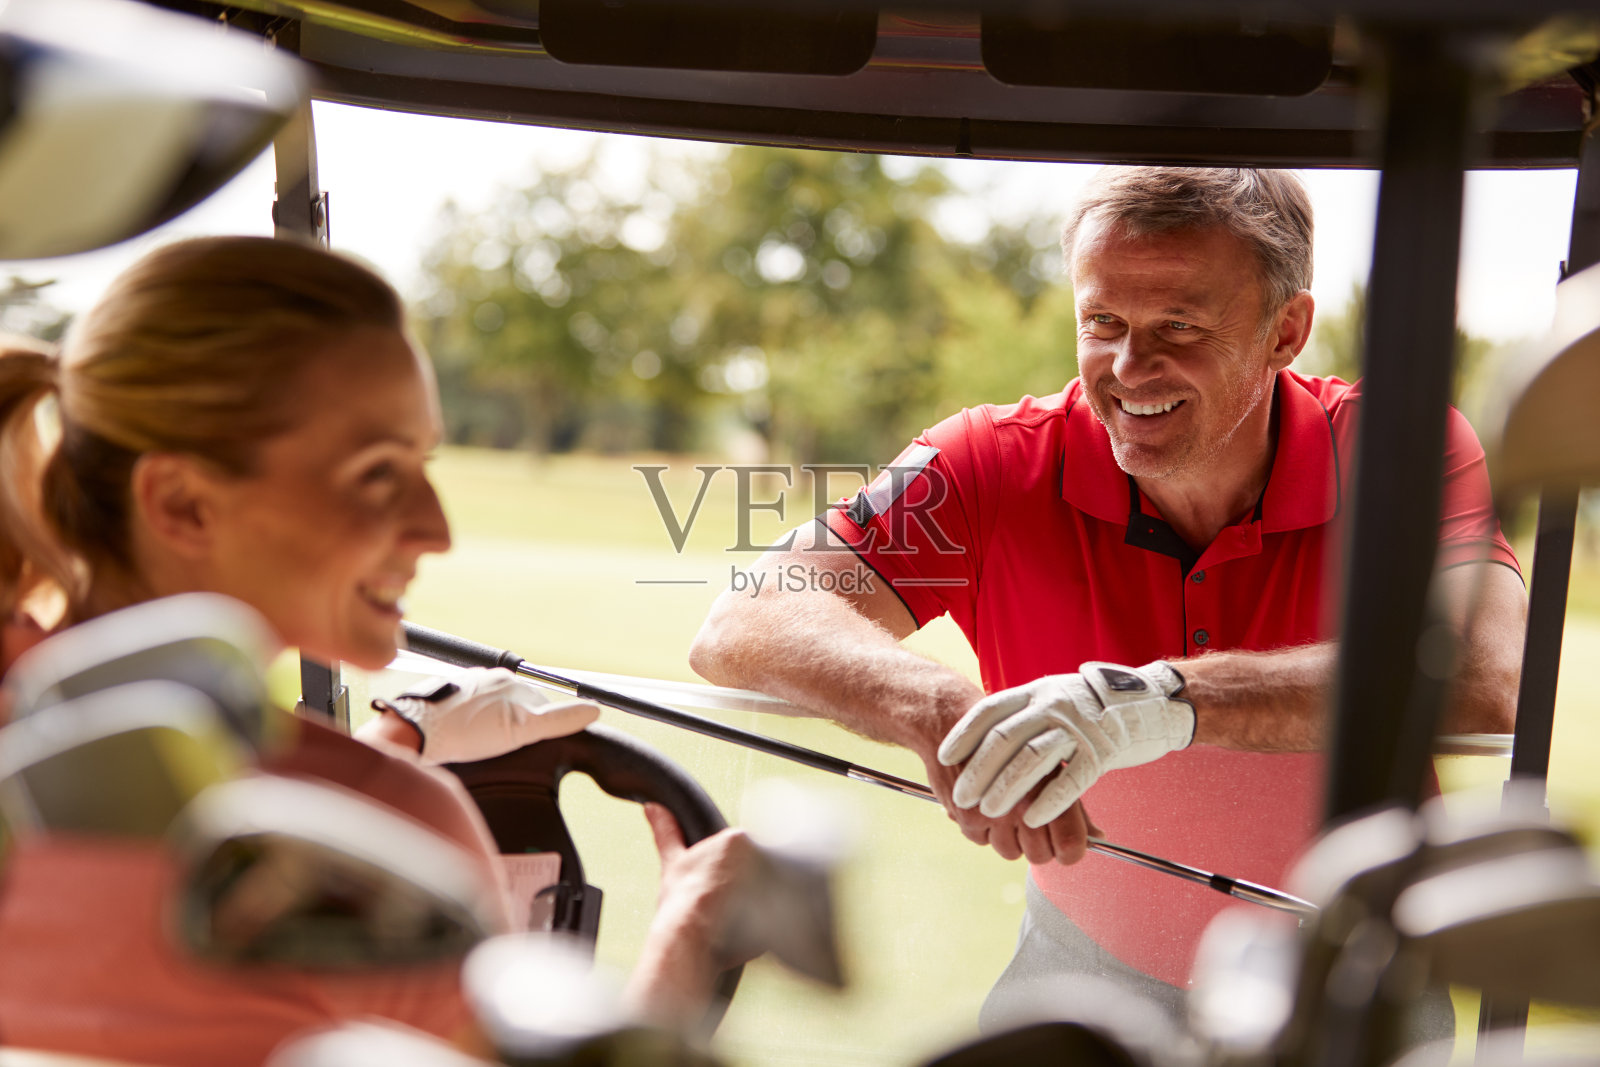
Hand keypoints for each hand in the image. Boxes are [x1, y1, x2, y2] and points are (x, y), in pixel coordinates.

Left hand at [372, 667, 598, 764]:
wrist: (414, 732)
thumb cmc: (466, 732)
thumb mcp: (521, 730)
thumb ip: (558, 720)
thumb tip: (594, 710)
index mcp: (508, 680)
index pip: (539, 703)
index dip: (538, 726)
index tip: (527, 743)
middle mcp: (486, 677)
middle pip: (514, 704)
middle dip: (514, 725)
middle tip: (503, 748)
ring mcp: (463, 686)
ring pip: (490, 709)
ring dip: (491, 726)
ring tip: (481, 746)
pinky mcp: (443, 698)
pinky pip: (466, 713)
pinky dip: (468, 727)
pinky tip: (462, 741)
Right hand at [629, 804, 757, 1026]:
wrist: (689, 935)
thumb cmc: (682, 900)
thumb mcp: (672, 861)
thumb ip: (666, 831)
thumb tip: (652, 809)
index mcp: (737, 838)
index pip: (740, 850)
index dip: (727, 869)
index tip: (718, 883)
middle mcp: (761, 854)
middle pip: (756, 867)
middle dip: (744, 882)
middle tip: (724, 900)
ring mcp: (773, 881)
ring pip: (767, 888)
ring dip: (755, 900)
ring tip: (733, 916)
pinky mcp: (781, 909)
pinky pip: (776, 914)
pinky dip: (764, 921)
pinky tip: (745, 928)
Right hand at [920, 749, 1097, 864]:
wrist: (951, 719)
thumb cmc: (1009, 737)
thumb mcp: (1048, 760)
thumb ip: (1074, 802)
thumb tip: (1097, 837)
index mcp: (1046, 782)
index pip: (1070, 842)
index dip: (1072, 851)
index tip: (1069, 848)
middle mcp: (1018, 800)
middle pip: (1040, 853)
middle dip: (1041, 846)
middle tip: (1035, 828)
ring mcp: (988, 812)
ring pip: (1010, 851)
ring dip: (1011, 839)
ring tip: (1008, 814)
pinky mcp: (963, 815)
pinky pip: (981, 841)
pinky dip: (984, 830)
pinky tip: (985, 808)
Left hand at [938, 661, 1193, 828]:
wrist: (1150, 702)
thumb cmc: (1094, 706)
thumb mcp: (1054, 696)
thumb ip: (1025, 713)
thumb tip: (988, 738)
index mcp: (1037, 692)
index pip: (990, 711)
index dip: (964, 735)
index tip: (944, 757)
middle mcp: (1053, 705)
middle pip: (1004, 739)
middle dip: (978, 770)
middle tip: (961, 796)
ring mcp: (1078, 727)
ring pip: (1032, 759)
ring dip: (1005, 788)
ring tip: (988, 811)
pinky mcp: (1103, 751)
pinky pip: (1070, 780)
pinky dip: (1048, 801)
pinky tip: (1031, 819)